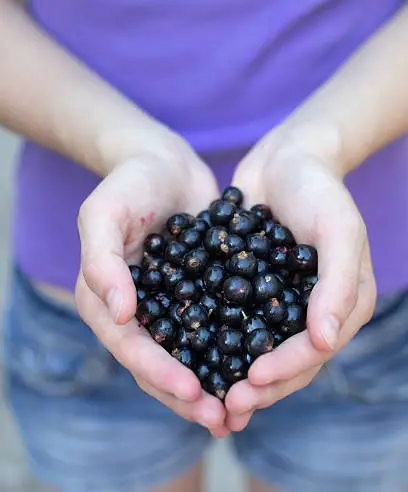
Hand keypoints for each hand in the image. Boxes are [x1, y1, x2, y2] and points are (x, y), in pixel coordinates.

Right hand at [75, 133, 228, 435]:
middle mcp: (137, 312)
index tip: (193, 391)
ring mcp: (171, 305)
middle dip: (190, 395)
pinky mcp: (201, 293)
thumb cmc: (129, 183)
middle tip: (224, 419)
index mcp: (106, 301)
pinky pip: (217, 327)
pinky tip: (262, 365)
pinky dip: (234, 349)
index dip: (160, 373)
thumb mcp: (104, 213)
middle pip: (161, 364)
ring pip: (192, 354)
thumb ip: (102, 262)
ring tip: (245, 407)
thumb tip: (122, 314)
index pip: (131, 348)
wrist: (164, 161)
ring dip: (215, 383)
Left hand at [225, 131, 376, 430]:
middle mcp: (308, 311)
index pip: (314, 351)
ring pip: (253, 347)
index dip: (286, 371)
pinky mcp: (246, 288)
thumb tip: (327, 341)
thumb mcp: (339, 229)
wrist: (286, 157)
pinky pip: (229, 319)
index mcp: (340, 305)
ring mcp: (276, 302)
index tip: (253, 382)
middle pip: (284, 360)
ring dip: (231, 372)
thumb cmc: (319, 189)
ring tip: (202, 393)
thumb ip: (339, 283)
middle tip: (225, 405)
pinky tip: (184, 351)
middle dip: (257, 385)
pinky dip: (211, 337)